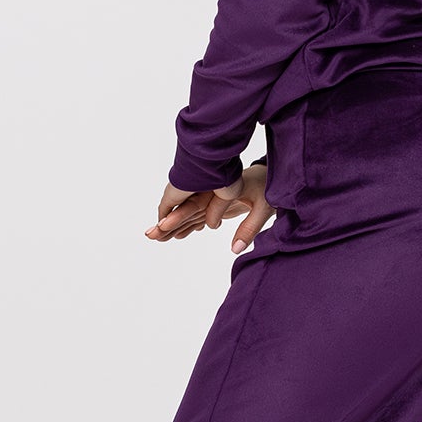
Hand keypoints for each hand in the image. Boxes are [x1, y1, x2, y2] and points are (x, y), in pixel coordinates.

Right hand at [146, 165, 275, 253]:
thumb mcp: (263, 206)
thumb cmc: (267, 185)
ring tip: (159, 239)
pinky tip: (181, 234)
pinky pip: (197, 213)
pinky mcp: (217, 201)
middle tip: (150, 235)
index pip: (187, 202)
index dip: (174, 215)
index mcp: (215, 186)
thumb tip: (235, 250)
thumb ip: (249, 228)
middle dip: (166, 222)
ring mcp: (211, 195)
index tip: (163, 227)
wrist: (271, 171)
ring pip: (187, 212)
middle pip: (182, 208)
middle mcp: (208, 190)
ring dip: (174, 225)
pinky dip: (187, 224)